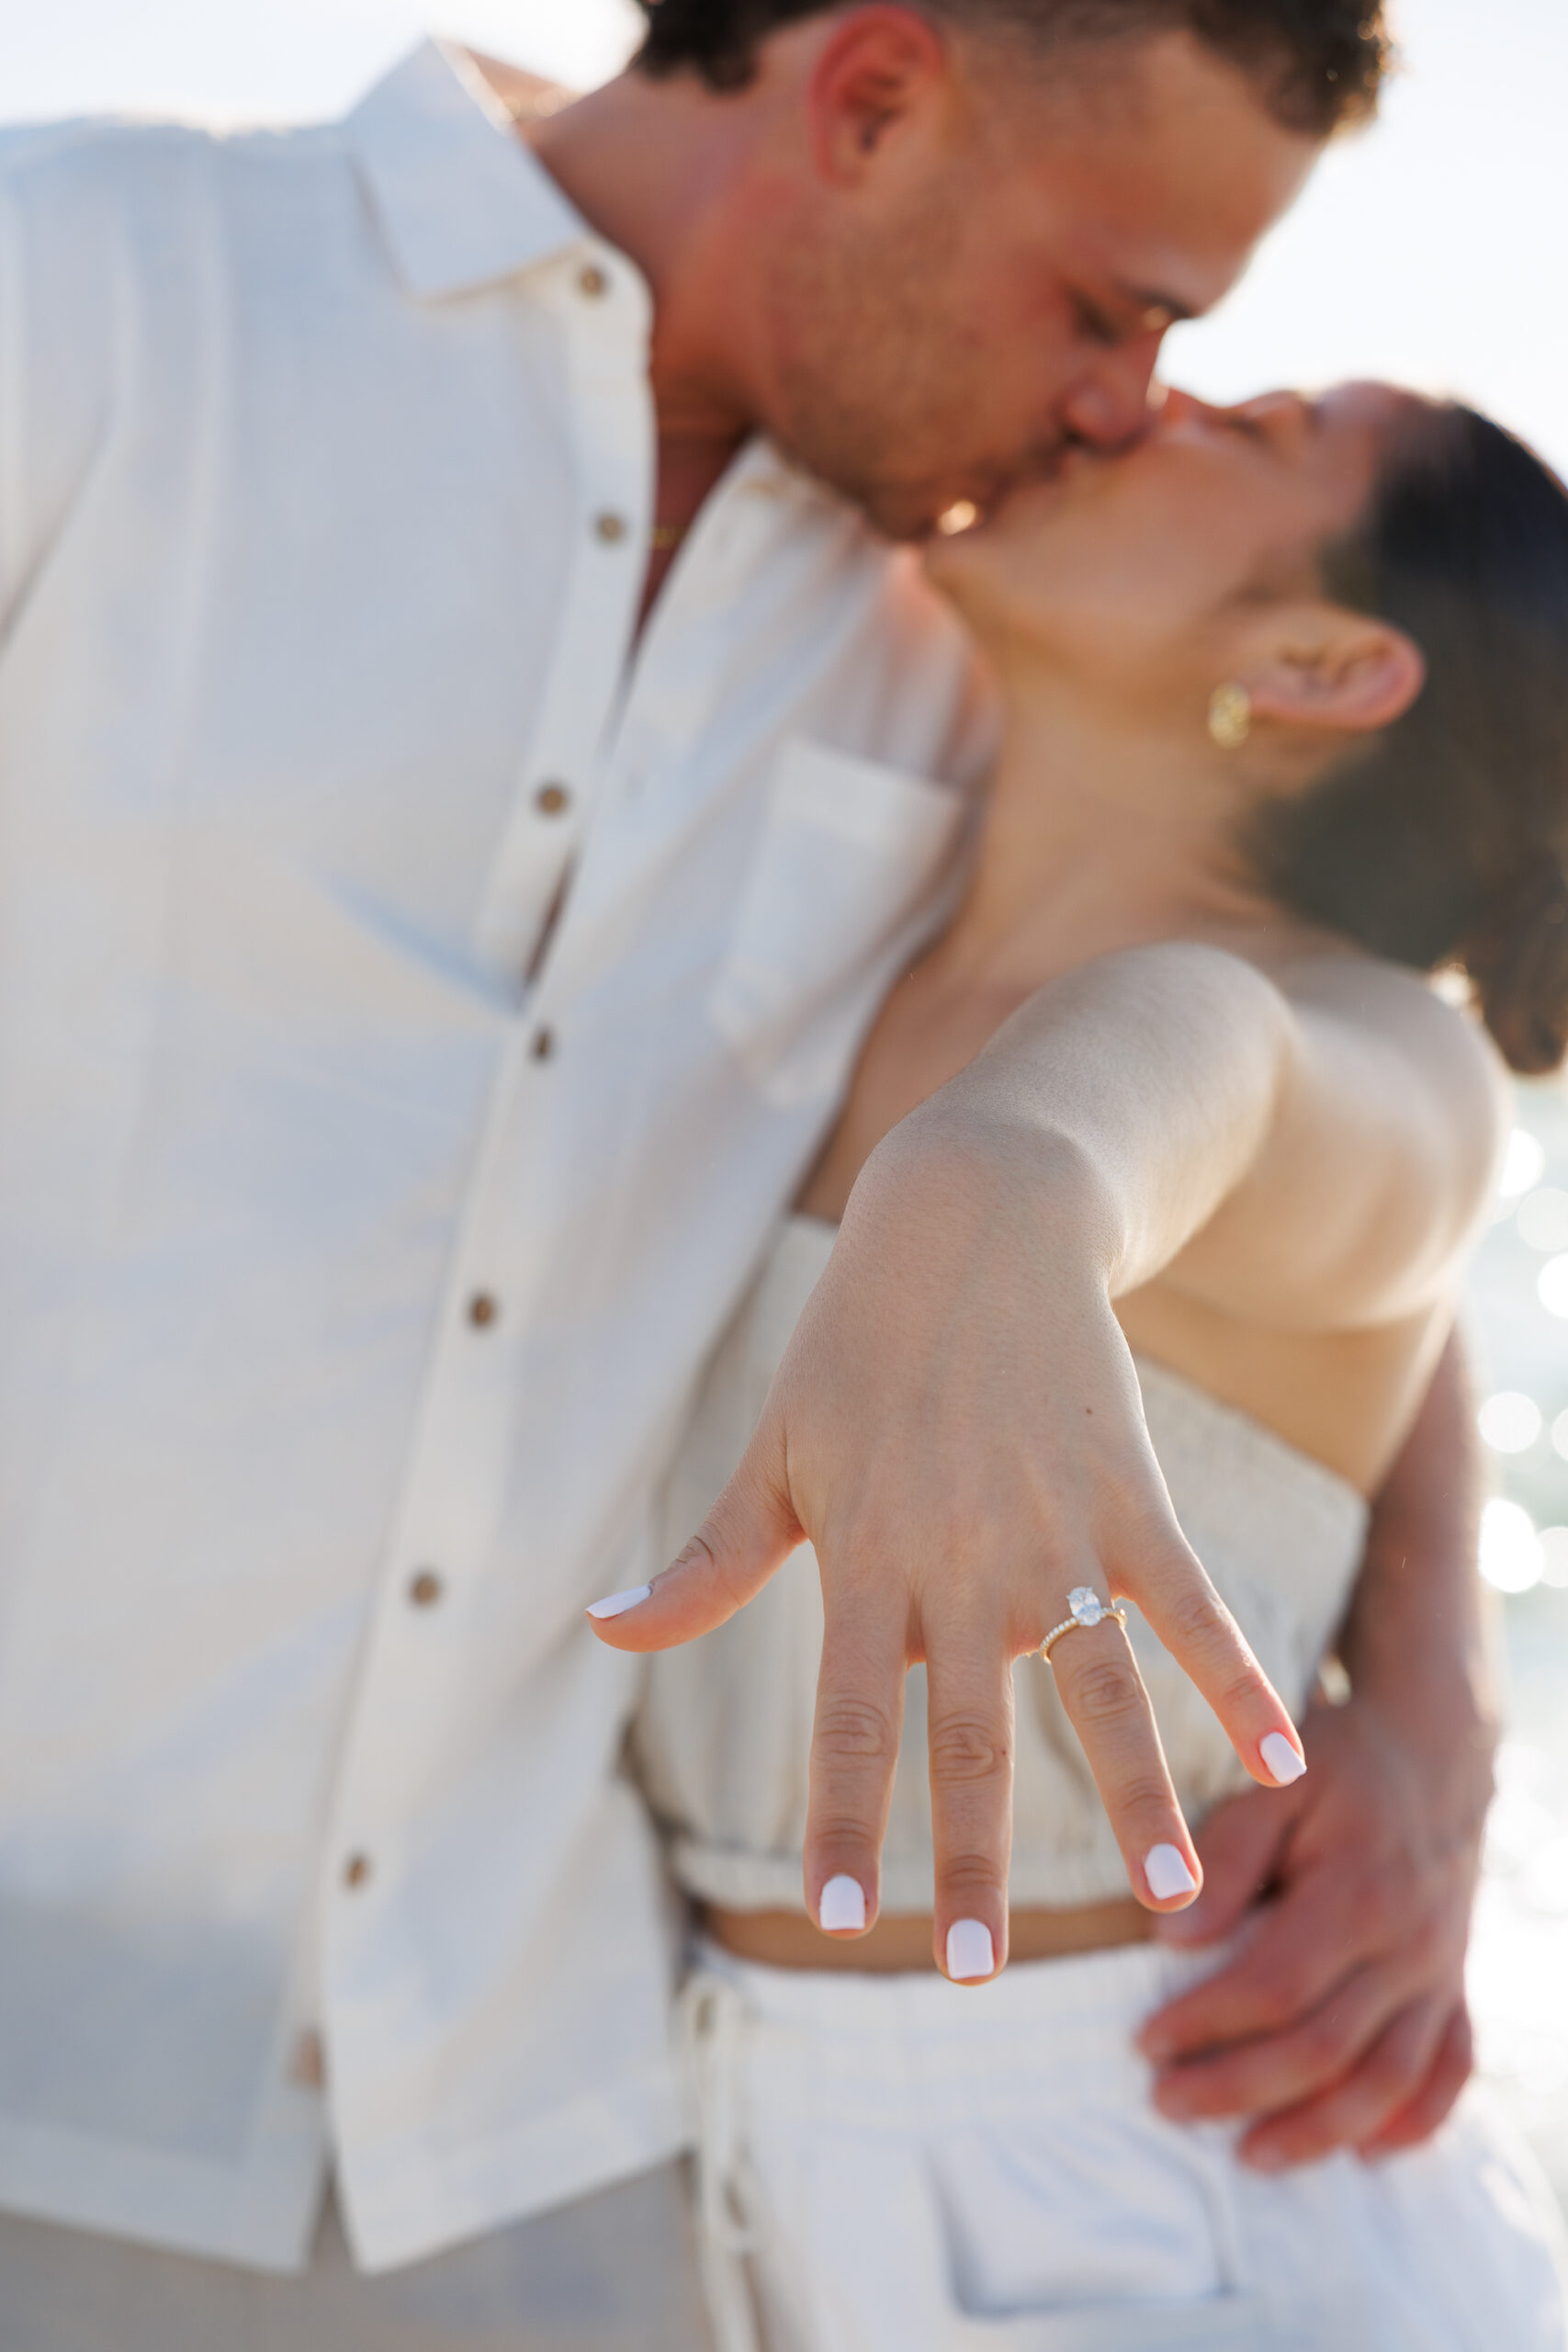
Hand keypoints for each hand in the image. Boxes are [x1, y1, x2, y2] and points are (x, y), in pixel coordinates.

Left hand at [588, 1132, 1304, 1978]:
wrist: (974, 1219)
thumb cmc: (856, 1343)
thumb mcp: (772, 1450)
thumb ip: (706, 1562)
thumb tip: (600, 1632)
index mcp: (865, 1557)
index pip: (845, 1718)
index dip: (843, 1819)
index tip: (836, 1916)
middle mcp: (963, 1562)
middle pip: (969, 1736)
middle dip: (967, 1859)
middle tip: (966, 1969)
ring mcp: (1058, 1533)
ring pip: (1098, 1693)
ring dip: (1131, 1802)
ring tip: (1169, 1901)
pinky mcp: (1132, 1498)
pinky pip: (1193, 1607)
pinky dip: (1239, 1682)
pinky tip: (1280, 1762)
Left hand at [1139, 1685, 1490, 2166]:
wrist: (1435, 1749)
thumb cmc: (1338, 1764)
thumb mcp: (1274, 1781)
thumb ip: (1225, 1855)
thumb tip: (1169, 1935)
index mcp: (1359, 1893)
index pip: (1275, 1987)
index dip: (1206, 2022)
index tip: (1143, 2042)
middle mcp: (1409, 1946)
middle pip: (1326, 2050)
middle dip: (1240, 2089)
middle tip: (1166, 2104)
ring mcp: (1440, 1973)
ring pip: (1389, 2081)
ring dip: (1318, 2131)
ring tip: (1248, 2155)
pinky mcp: (1456, 1985)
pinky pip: (1451, 2072)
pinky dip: (1416, 2123)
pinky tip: (1366, 2152)